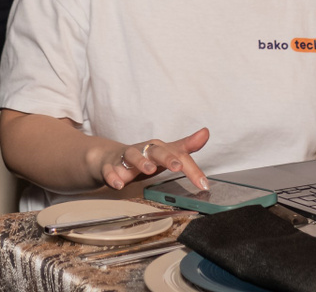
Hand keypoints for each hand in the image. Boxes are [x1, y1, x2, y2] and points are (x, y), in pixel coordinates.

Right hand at [94, 127, 210, 191]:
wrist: (110, 157)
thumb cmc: (143, 156)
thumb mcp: (166, 152)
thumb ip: (186, 146)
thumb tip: (206, 132)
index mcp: (160, 148)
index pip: (179, 155)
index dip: (192, 169)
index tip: (204, 184)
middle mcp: (144, 150)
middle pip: (157, 150)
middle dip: (167, 158)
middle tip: (177, 166)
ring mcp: (126, 157)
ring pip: (132, 155)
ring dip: (141, 161)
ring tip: (149, 170)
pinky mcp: (111, 166)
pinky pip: (110, 169)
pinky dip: (113, 175)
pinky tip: (118, 183)